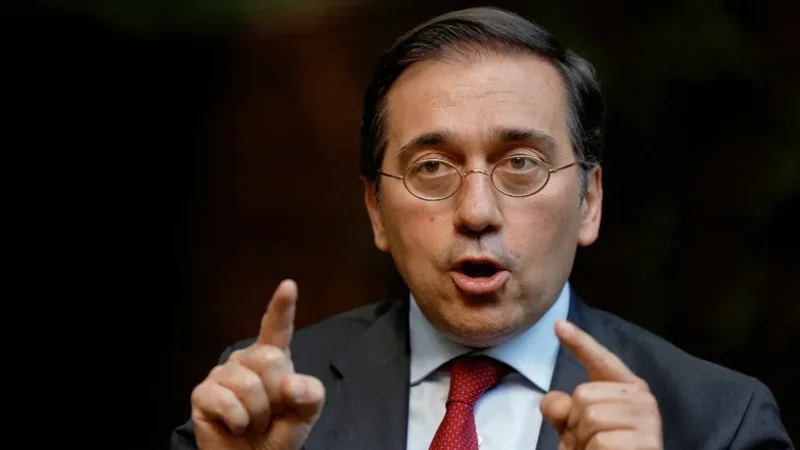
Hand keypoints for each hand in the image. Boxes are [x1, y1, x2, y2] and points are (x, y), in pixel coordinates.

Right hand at [190, 279, 325, 449]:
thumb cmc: (278, 434)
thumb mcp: (305, 413)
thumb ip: (310, 393)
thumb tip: (290, 384)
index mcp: (272, 359)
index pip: (277, 329)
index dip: (282, 308)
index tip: (288, 286)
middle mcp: (245, 361)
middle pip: (270, 360)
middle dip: (277, 393)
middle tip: (270, 413)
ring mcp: (221, 376)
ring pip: (249, 384)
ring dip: (258, 413)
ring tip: (253, 422)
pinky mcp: (202, 395)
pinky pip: (227, 401)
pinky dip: (239, 420)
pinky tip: (237, 426)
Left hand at [540, 320, 661, 449]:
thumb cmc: (598, 449)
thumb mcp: (574, 427)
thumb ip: (562, 409)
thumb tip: (556, 401)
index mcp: (626, 387)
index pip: (601, 359)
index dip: (579, 342)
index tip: (559, 325)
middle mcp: (643, 399)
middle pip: (583, 394)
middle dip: (575, 422)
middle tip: (587, 440)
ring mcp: (649, 421)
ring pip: (591, 417)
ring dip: (584, 441)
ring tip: (596, 449)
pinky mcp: (648, 443)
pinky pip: (602, 442)